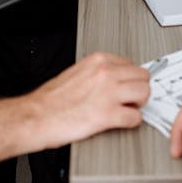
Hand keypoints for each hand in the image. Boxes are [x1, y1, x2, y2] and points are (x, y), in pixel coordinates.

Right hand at [26, 53, 150, 149]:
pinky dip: (132, 122)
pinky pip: (135, 117)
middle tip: (131, 98)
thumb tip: (112, 78)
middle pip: (143, 76)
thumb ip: (96, 72)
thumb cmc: (51, 99)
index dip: (130, 78)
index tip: (128, 85)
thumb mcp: (76, 72)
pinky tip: (122, 122)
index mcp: (97, 61)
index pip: (131, 64)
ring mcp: (109, 93)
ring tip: (128, 109)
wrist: (37, 116)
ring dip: (138, 104)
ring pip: (144, 93)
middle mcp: (106, 73)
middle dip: (138, 89)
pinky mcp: (108, 115)